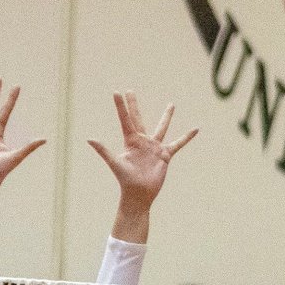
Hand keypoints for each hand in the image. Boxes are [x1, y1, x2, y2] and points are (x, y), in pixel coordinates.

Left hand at [88, 92, 197, 210]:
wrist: (139, 194)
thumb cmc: (125, 180)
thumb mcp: (115, 163)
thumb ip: (103, 150)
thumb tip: (89, 139)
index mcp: (130, 141)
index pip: (125, 119)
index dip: (121, 106)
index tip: (117, 92)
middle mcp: (142, 141)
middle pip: (138, 118)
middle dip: (134, 104)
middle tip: (130, 90)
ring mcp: (154, 147)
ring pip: (161, 127)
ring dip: (166, 116)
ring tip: (171, 104)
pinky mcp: (165, 155)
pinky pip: (178, 144)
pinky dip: (186, 137)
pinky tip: (195, 129)